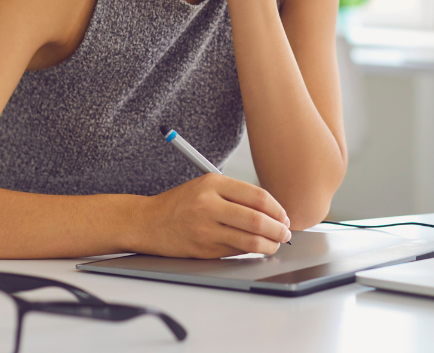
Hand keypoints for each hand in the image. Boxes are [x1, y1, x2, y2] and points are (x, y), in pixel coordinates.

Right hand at [133, 174, 292, 257]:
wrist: (147, 222)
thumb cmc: (180, 203)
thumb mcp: (206, 186)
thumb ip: (236, 195)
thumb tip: (271, 211)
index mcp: (213, 184)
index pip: (258, 197)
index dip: (277, 209)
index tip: (285, 216)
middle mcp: (209, 205)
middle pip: (256, 220)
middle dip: (278, 229)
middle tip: (286, 233)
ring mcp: (205, 229)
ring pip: (249, 240)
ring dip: (269, 244)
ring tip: (275, 244)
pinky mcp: (203, 249)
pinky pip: (236, 251)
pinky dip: (251, 251)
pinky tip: (256, 248)